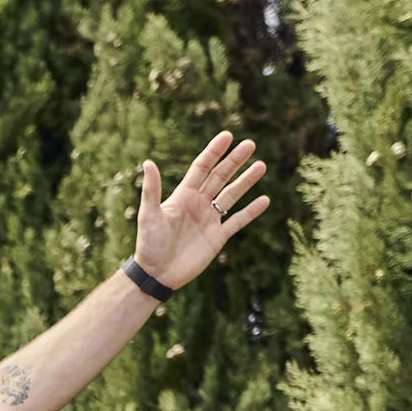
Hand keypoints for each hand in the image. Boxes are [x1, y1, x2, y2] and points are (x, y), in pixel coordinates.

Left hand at [134, 131, 270, 289]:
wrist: (156, 274)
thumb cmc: (149, 244)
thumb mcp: (150, 215)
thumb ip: (152, 190)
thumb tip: (147, 162)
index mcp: (183, 196)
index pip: (202, 168)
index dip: (214, 152)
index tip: (227, 136)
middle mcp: (198, 204)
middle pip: (220, 177)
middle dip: (234, 161)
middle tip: (250, 144)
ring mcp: (209, 220)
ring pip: (231, 196)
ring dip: (246, 181)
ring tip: (261, 165)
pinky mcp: (217, 238)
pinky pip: (237, 221)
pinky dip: (251, 212)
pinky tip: (265, 200)